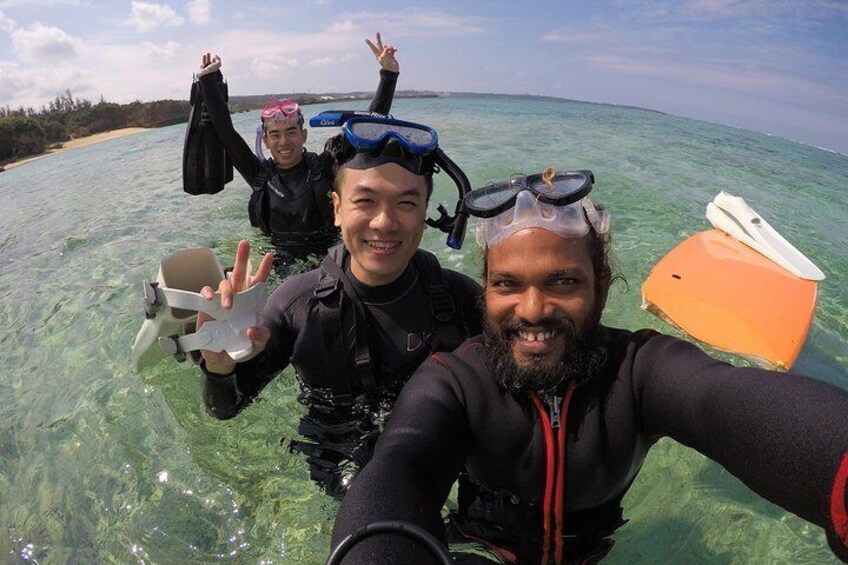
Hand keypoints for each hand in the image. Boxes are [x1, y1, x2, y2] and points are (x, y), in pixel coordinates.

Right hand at [197, 52, 221, 77]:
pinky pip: (203, 64)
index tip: (215, 55)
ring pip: (206, 62)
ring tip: (205, 54)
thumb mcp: (218, 64)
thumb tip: (216, 55)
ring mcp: (206, 69)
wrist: (205, 76)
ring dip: (206, 58)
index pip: (216, 63)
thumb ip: (218, 59)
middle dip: (209, 58)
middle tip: (208, 53)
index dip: (216, 59)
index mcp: (215, 69)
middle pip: (210, 62)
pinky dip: (203, 59)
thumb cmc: (211, 70)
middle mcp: (211, 69)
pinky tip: (203, 56)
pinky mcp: (202, 70)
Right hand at [198, 239, 273, 373]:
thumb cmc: (242, 347)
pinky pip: (207, 291)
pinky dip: (207, 291)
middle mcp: (238, 297)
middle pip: (240, 273)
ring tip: (227, 307)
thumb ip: (260, 338)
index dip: (264, 269)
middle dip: (242, 257)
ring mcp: (222, 300)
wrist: (221, 358)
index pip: (258, 283)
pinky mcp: (208, 306)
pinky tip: (209, 298)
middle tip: (245, 243)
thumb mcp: (256, 346)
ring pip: (224, 283)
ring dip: (226, 291)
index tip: (270, 254)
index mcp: (251, 303)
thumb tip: (252, 329)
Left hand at [366, 32, 398, 72]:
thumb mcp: (384, 57)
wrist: (392, 70)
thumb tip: (388, 46)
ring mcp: (386, 54)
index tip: (365, 39)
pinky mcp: (391, 55)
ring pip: (387, 46)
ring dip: (390, 46)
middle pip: (379, 44)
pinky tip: (396, 50)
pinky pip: (392, 49)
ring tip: (391, 50)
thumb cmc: (386, 64)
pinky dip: (394, 49)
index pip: (373, 47)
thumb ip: (385, 50)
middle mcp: (382, 53)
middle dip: (378, 38)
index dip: (369, 43)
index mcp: (378, 54)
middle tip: (377, 32)